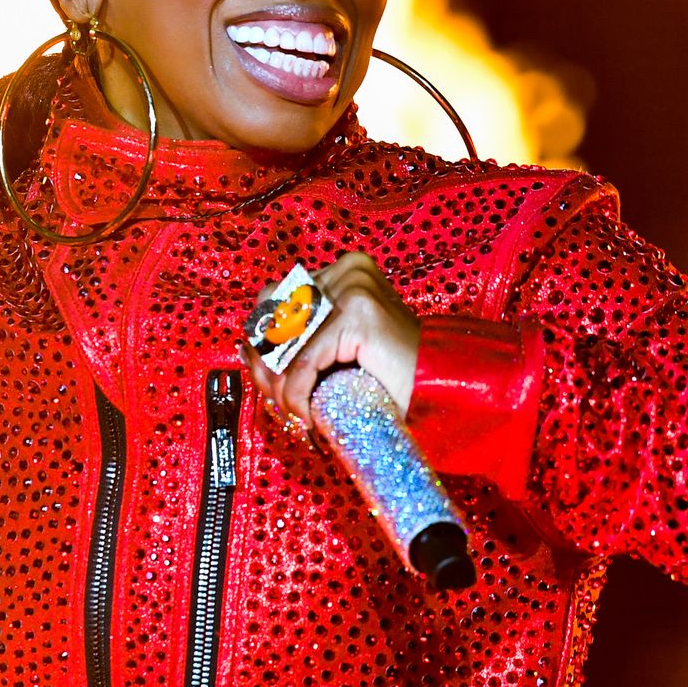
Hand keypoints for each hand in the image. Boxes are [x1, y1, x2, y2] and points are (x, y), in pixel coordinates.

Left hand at [240, 251, 421, 429]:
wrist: (441, 392)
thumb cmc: (390, 376)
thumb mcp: (336, 350)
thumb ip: (298, 341)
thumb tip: (246, 345)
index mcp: (343, 269)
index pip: (275, 299)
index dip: (263, 344)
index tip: (269, 381)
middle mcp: (348, 269)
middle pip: (276, 319)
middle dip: (268, 368)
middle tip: (281, 405)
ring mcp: (355, 287)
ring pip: (287, 345)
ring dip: (282, 389)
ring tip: (297, 415)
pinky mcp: (358, 314)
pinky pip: (304, 363)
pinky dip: (299, 396)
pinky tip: (310, 417)